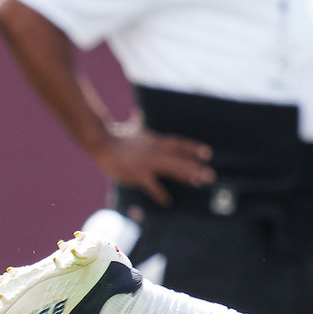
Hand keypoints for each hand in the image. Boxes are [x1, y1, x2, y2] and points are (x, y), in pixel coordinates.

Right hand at [93, 118, 212, 205]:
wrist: (101, 141)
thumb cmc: (115, 136)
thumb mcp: (130, 128)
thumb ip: (137, 122)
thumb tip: (137, 112)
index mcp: (154, 141)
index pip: (178, 145)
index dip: (193, 149)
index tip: (207, 153)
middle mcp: (155, 151)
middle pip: (179, 159)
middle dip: (196, 167)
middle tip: (211, 176)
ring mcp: (147, 162)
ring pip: (171, 169)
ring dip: (186, 176)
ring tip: (199, 183)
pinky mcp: (137, 173)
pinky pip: (152, 185)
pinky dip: (160, 193)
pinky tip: (167, 201)